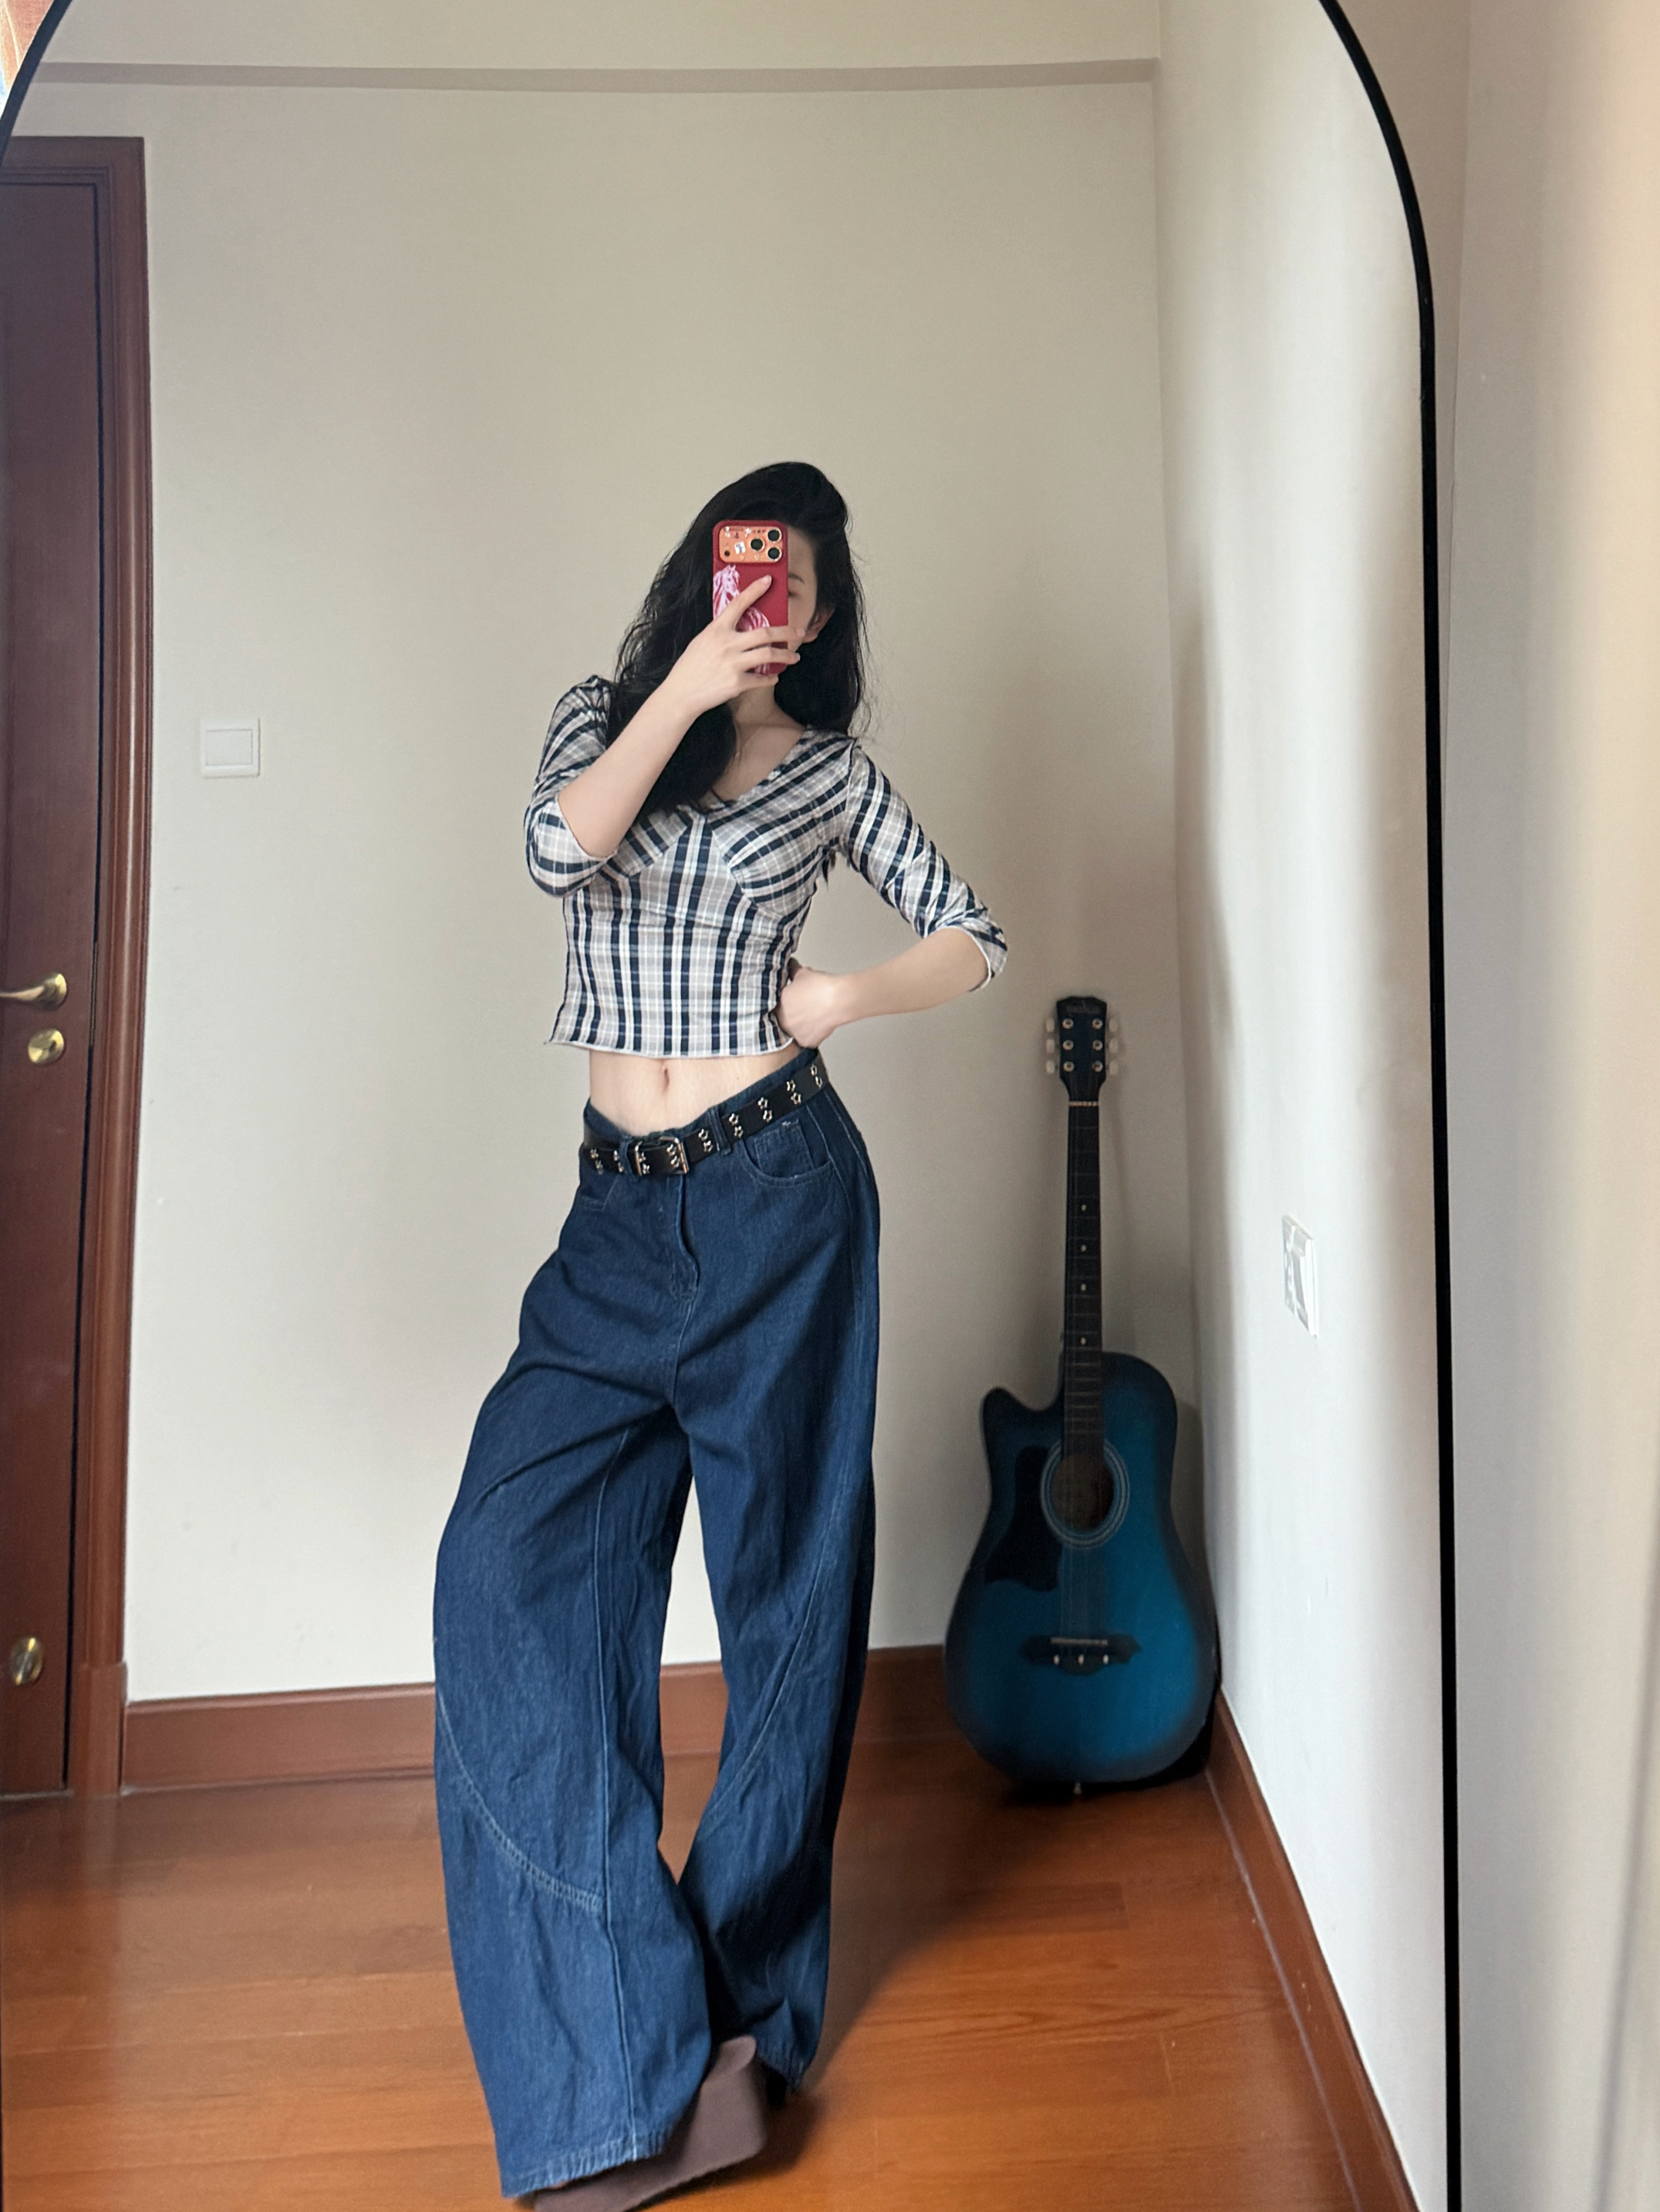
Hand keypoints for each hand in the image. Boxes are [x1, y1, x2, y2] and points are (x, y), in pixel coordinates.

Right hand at [663, 576, 800, 718]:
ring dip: (786, 656)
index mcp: (716, 630)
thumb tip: (741, 626)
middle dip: (787, 632)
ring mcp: (733, 663)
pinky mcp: (737, 683)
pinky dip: (771, 678)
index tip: (768, 581)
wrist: (681, 693)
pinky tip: (774, 677)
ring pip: (769, 654)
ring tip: (794, 657)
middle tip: (799, 631)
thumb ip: (721, 633)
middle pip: (765, 632)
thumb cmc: (691, 667)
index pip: (738, 603)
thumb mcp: (702, 641)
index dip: (755, 590)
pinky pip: (761, 678)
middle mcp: (727, 644)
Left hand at [776, 960, 847, 1048]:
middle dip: (791, 1014)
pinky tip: (817, 1024)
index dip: (785, 1003)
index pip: (774, 1007)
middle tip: (802, 1008)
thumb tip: (791, 965)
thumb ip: (792, 970)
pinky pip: (806, 1038)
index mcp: (777, 1006)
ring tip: (811, 1015)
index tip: (791, 1001)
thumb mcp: (802, 973)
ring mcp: (795, 1034)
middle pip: (784, 1020)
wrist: (838, 999)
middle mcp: (783, 1022)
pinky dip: (811, 1033)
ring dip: (800, 1025)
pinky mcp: (807, 1042)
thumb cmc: (821, 988)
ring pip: (795, 1030)